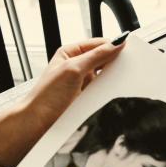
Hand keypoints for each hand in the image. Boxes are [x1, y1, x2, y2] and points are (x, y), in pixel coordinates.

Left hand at [0, 35, 128, 166]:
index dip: (113, 46)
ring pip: (104, 76)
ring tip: (119, 81)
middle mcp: (76, 66)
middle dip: (114, 63)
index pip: (99, 44)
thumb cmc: (47, 96)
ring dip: (112, 78)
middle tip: (128, 66)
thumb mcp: (73, 69)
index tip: (128, 51)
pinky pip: (102, 90)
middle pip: (103, 59)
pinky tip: (113, 92)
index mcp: (70, 53)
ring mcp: (82, 82)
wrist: (37, 123)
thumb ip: (97, 55)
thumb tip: (117, 43)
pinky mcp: (86, 97)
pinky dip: (109, 91)